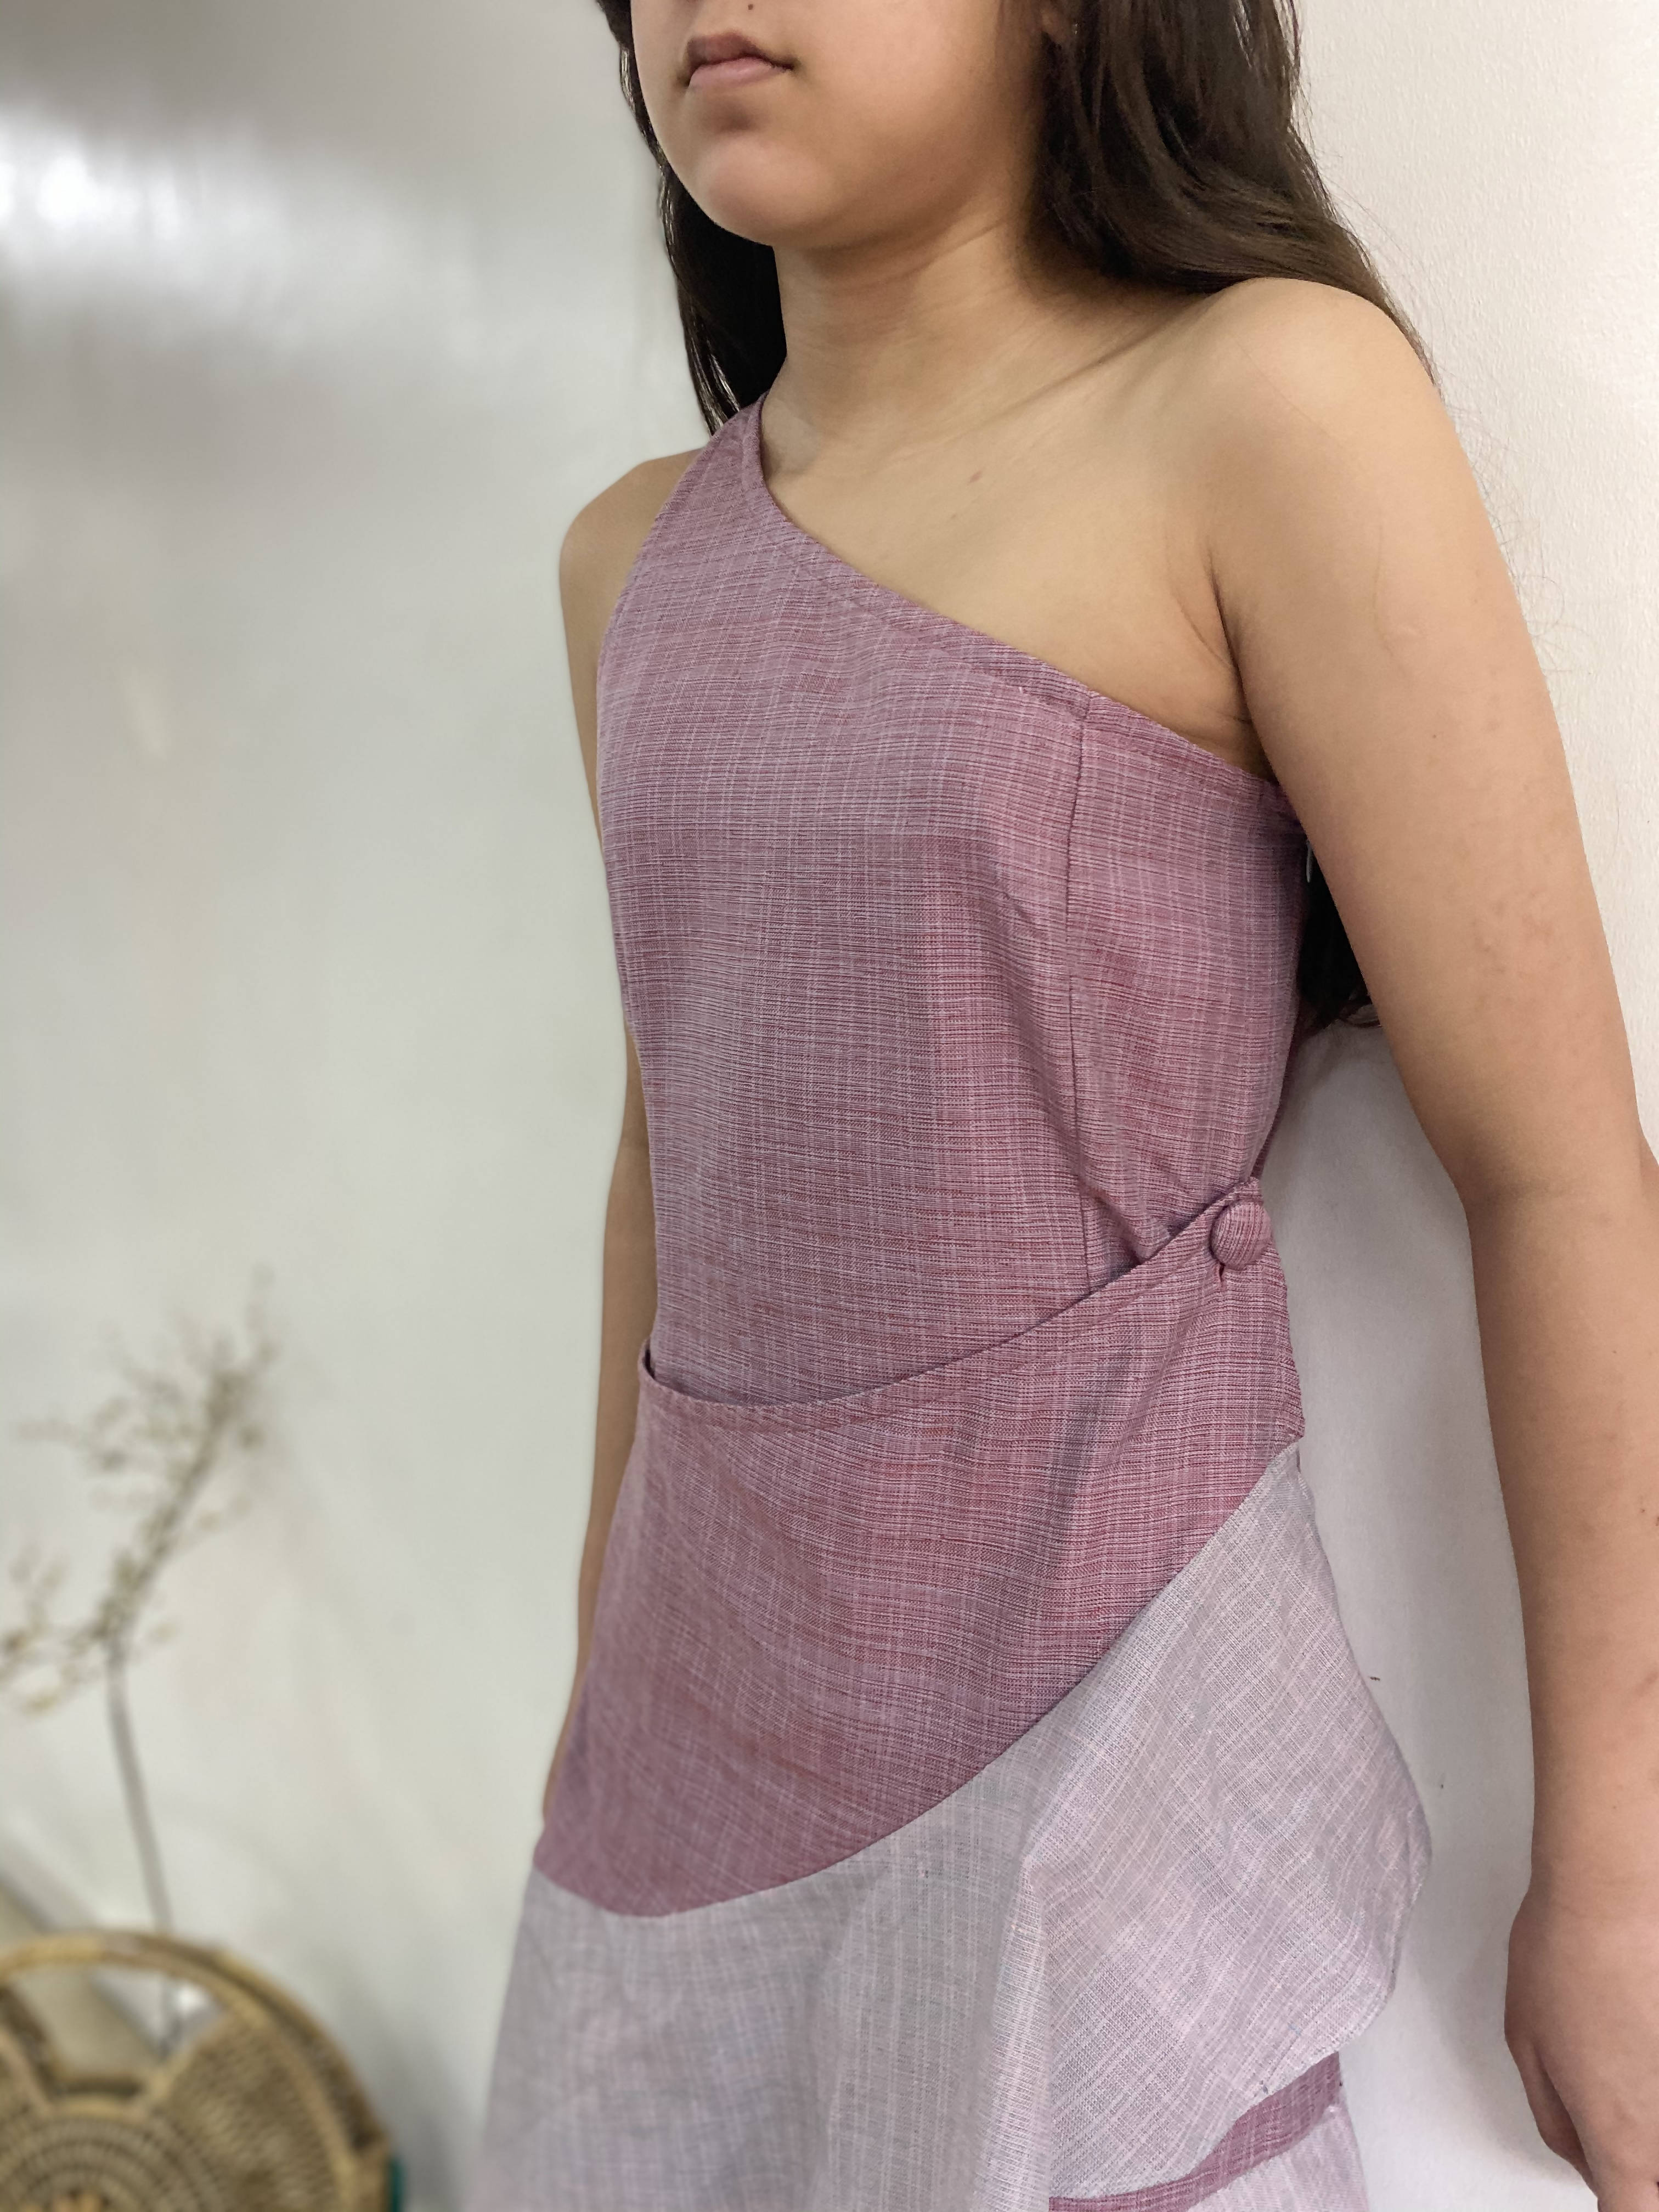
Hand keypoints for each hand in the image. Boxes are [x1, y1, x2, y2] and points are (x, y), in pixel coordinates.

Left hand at [1506, 1872, 1658, 2204]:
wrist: (1614, 1892)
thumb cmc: (1566, 1954)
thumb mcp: (1528, 2047)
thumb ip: (1558, 2122)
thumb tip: (1586, 2158)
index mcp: (1621, 2142)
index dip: (1619, 2208)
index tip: (1611, 2191)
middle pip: (1653, 2181)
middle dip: (1633, 2164)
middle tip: (1603, 2098)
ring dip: (1645, 2116)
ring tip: (1625, 2050)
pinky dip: (1652, 2076)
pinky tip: (1641, 2033)